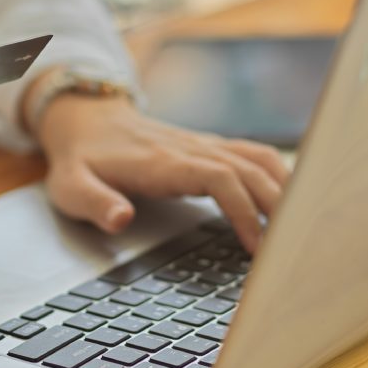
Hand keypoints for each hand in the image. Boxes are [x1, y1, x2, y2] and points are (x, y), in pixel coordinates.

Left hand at [34, 93, 289, 253]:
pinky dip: (276, 173)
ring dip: (283, 188)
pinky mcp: (206, 148)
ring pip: (256, 158)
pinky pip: (250, 154)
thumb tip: (120, 220)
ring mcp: (199, 145)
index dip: (241, 209)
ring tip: (297, 227)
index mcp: (160, 162)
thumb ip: (94, 204)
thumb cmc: (79, 160)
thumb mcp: (70, 187)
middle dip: (275, 205)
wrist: (82, 120)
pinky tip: (287, 199)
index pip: (217, 177)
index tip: (253, 244)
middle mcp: (187, 149)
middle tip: (289, 247)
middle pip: (248, 168)